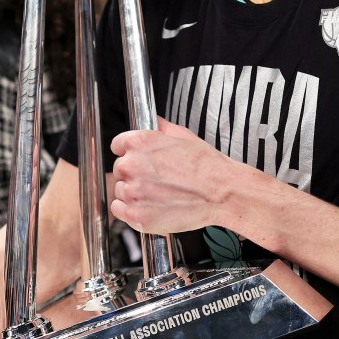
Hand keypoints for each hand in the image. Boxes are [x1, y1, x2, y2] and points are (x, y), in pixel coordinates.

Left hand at [110, 117, 244, 234]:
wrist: (220, 192)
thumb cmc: (206, 165)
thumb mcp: (183, 136)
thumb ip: (161, 128)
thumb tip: (153, 122)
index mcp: (139, 143)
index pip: (118, 145)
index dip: (129, 152)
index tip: (138, 159)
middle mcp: (131, 165)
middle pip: (120, 169)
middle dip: (134, 173)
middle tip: (155, 179)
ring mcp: (133, 192)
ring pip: (120, 190)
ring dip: (133, 192)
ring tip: (157, 194)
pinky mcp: (136, 215)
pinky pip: (118, 210)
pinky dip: (129, 210)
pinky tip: (148, 206)